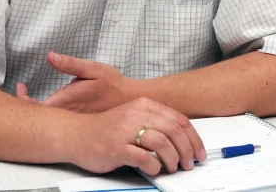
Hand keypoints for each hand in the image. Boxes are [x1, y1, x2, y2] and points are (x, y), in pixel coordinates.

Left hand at [15, 52, 133, 112]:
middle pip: (38, 117)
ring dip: (35, 111)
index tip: (20, 87)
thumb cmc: (113, 83)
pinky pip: (58, 123)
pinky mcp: (80, 123)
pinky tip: (46, 106)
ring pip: (48, 121)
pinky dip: (47, 115)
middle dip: (25, 105)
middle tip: (21, 91)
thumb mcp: (92, 68)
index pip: (36, 108)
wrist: (131, 100)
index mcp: (68, 100)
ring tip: (27, 97)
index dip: (23, 100)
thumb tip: (50, 56)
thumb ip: (70, 64)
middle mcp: (68, 114)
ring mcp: (74, 121)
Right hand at [73, 97, 206, 175]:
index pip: (179, 119)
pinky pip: (143, 158)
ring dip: (172, 159)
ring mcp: (125, 130)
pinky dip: (154, 166)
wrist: (75, 133)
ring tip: (172, 167)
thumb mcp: (133, 117)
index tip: (199, 151)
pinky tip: (154, 169)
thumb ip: (155, 122)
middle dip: (187, 150)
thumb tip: (182, 139)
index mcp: (143, 105)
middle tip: (189, 163)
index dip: (194, 138)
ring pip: (162, 143)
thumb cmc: (106, 128)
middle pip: (174, 130)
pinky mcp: (116, 147)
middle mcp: (136, 114)